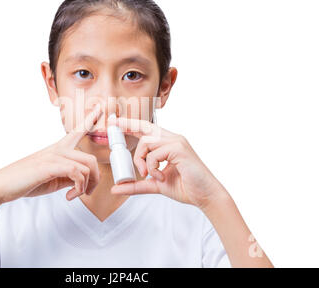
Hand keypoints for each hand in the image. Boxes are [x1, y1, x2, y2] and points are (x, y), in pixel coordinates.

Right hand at [0, 104, 102, 203]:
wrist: (3, 185)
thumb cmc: (27, 181)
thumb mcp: (53, 179)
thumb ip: (69, 176)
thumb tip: (83, 180)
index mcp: (58, 149)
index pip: (78, 131)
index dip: (90, 118)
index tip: (101, 108)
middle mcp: (58, 149)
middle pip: (91, 159)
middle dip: (95, 179)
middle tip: (86, 193)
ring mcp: (54, 156)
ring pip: (87, 166)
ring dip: (86, 186)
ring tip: (75, 195)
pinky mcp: (50, 165)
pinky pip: (77, 173)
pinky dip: (78, 188)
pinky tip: (69, 196)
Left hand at [109, 116, 226, 209]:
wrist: (206, 196)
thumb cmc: (186, 188)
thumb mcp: (155, 185)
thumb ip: (137, 185)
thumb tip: (116, 188)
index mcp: (168, 144)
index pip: (147, 130)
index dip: (132, 124)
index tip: (116, 122)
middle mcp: (173, 139)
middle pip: (145, 128)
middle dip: (128, 125)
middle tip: (112, 126)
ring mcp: (177, 142)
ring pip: (147, 142)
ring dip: (141, 160)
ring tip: (148, 174)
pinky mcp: (179, 149)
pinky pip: (155, 153)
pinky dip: (152, 167)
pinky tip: (160, 177)